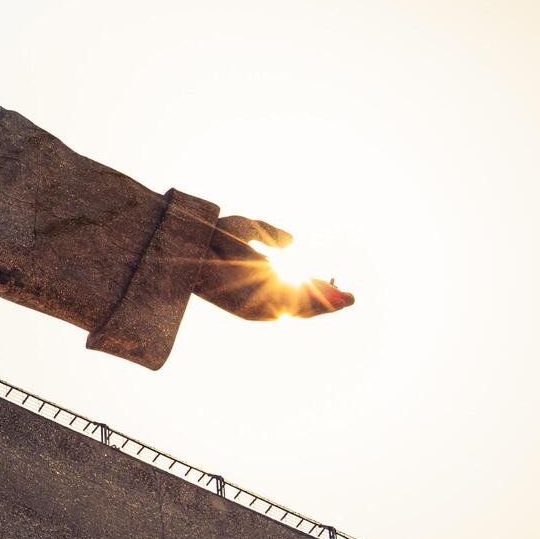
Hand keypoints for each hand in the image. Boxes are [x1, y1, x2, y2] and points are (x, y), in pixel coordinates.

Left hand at [195, 214, 354, 320]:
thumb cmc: (208, 234)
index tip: (339, 288)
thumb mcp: (246, 229)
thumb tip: (293, 242)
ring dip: (324, 306)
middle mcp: (258, 298)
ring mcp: (257, 304)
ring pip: (298, 310)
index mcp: (257, 281)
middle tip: (350, 298)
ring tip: (346, 299)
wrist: (190, 243)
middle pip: (299, 306)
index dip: (317, 292)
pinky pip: (290, 308)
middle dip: (325, 303)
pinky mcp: (254, 308)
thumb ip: (270, 234)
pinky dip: (313, 305)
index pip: (292, 293)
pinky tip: (332, 300)